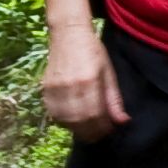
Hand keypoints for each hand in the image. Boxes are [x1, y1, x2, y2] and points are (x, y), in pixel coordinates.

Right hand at [41, 22, 128, 139]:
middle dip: (92, 132)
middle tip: (100, 134)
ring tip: (88, 129)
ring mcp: (55, 88)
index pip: (95, 115)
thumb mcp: (109, 73)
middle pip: (80, 121)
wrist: (68, 34)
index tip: (109, 129)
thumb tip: (122, 121)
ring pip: (66, 121)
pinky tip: (74, 120)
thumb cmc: (93, 51)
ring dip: (78, 130)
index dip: (103, 127)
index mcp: (88, 81)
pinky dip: (65, 122)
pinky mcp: (45, 89)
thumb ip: (114, 99)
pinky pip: (54, 114)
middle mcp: (69, 86)